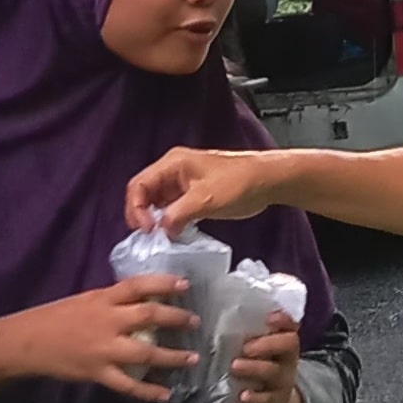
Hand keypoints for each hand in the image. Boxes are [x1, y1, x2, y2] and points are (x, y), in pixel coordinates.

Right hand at [8, 276, 199, 401]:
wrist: (25, 343)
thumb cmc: (57, 318)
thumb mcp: (86, 300)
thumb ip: (114, 300)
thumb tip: (146, 297)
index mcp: (102, 299)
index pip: (137, 285)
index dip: (163, 283)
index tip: (186, 285)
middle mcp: (106, 321)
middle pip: (148, 315)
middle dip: (176, 318)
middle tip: (195, 322)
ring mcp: (103, 349)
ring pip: (145, 352)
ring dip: (172, 357)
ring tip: (193, 358)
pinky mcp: (97, 372)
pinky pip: (128, 385)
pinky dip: (148, 392)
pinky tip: (166, 395)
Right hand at [125, 148, 277, 236]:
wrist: (267, 181)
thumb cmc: (238, 183)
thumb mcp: (205, 199)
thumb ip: (179, 214)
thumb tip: (162, 230)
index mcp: (172, 164)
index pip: (139, 184)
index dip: (135, 207)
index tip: (146, 229)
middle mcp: (174, 171)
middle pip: (145, 193)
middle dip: (142, 214)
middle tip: (148, 237)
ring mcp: (184, 183)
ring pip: (158, 202)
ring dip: (156, 219)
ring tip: (160, 239)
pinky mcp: (195, 196)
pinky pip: (174, 208)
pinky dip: (170, 221)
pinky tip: (174, 234)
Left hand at [230, 311, 303, 402]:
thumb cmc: (260, 370)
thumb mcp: (260, 352)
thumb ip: (249, 335)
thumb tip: (216, 311)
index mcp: (283, 342)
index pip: (291, 324)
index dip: (283, 318)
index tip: (269, 317)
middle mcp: (287, 359)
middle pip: (289, 344)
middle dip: (267, 343)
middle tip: (245, 347)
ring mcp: (282, 381)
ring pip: (274, 372)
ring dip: (254, 367)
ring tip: (235, 366)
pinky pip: (268, 400)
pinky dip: (255, 398)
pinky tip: (243, 396)